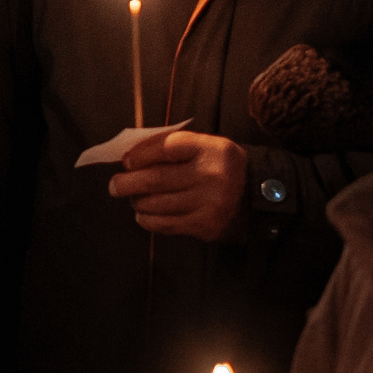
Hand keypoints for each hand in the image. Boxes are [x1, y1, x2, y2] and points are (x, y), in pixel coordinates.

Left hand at [109, 130, 248, 239]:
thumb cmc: (221, 167)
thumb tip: (131, 157)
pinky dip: (148, 220)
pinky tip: (143, 215)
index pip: (165, 148)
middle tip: (114, 185)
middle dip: (128, 183)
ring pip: (157, 203)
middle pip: (156, 179)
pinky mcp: (205, 226)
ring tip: (133, 198)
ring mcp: (209, 203)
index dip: (140, 154)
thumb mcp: (206, 147)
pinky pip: (166, 224)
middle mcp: (211, 175)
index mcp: (211, 149)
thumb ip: (173, 147)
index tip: (126, 161)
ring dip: (137, 202)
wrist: (258, 197)